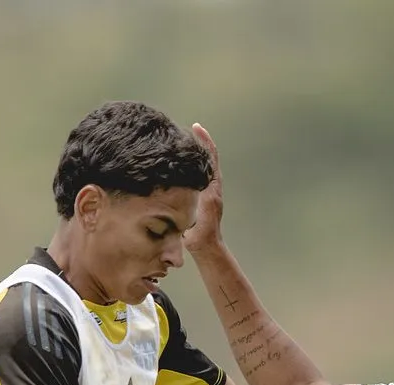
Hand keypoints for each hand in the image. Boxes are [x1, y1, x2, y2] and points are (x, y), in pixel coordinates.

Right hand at [184, 123, 223, 253]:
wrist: (207, 248)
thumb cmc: (200, 236)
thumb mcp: (196, 217)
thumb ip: (193, 202)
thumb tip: (185, 185)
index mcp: (211, 189)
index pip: (210, 159)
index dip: (204, 142)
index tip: (197, 128)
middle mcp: (212, 188)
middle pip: (208, 159)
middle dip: (200, 144)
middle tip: (190, 129)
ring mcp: (210, 192)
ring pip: (204, 167)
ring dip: (197, 154)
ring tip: (185, 141)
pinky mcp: (204, 198)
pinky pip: (199, 176)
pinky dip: (193, 166)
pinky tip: (181, 163)